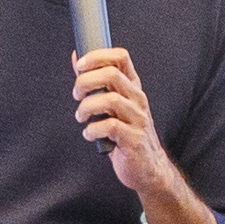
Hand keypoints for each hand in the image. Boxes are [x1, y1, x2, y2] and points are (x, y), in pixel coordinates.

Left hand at [71, 43, 177, 197]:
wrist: (147, 168)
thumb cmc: (125, 134)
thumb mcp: (112, 105)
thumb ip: (96, 82)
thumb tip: (77, 57)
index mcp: (132, 87)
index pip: (121, 57)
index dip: (98, 55)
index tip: (80, 65)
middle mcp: (137, 99)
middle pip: (111, 74)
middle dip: (86, 82)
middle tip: (77, 95)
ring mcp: (137, 118)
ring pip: (110, 100)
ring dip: (87, 107)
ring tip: (81, 117)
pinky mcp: (133, 139)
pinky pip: (110, 126)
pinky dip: (92, 129)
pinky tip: (89, 134)